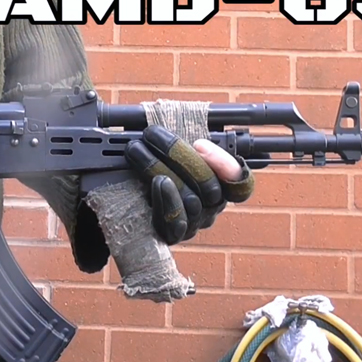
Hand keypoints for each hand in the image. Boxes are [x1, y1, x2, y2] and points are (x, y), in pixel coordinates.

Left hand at [125, 125, 253, 244]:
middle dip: (178, 153)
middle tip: (151, 134)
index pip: (240, 183)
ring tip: (137, 150)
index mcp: (218, 184)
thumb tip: (179, 126)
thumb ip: (181, 142)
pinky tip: (156, 182)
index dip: (227, 165)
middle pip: (209, 185)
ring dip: (159, 169)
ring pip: (191, 199)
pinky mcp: (174, 236)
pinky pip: (177, 221)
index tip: (200, 144)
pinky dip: (167, 198)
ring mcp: (194, 223)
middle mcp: (211, 206)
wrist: (120, 207)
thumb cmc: (149, 171)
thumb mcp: (166, 154)